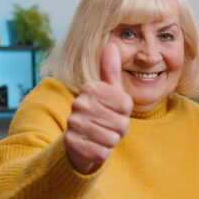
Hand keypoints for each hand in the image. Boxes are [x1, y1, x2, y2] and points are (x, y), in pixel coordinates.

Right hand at [64, 43, 132, 173]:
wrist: (77, 141)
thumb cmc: (99, 114)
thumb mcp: (107, 92)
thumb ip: (110, 71)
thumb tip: (112, 45)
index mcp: (90, 89)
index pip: (126, 104)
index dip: (125, 113)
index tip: (113, 112)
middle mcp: (79, 104)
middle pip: (121, 123)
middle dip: (119, 129)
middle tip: (107, 126)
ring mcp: (74, 124)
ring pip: (113, 139)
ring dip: (111, 141)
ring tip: (100, 135)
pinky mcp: (72, 144)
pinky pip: (103, 152)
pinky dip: (102, 152)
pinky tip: (93, 146)